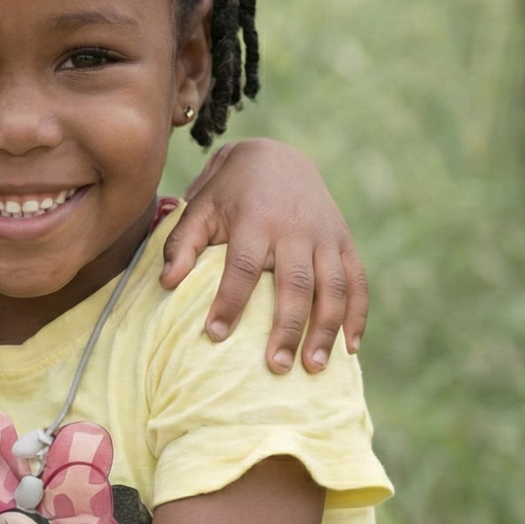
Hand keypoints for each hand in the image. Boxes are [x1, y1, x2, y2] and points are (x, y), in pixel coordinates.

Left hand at [161, 138, 368, 373]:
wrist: (278, 156)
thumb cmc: (230, 190)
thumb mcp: (201, 207)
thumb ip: (182, 243)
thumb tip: (166, 283)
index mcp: (256, 220)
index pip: (242, 267)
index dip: (229, 302)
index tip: (215, 335)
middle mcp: (295, 229)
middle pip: (295, 284)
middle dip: (288, 328)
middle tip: (277, 366)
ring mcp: (325, 236)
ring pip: (332, 287)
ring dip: (326, 329)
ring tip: (313, 367)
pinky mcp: (344, 241)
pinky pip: (357, 281)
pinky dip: (357, 314)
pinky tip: (350, 348)